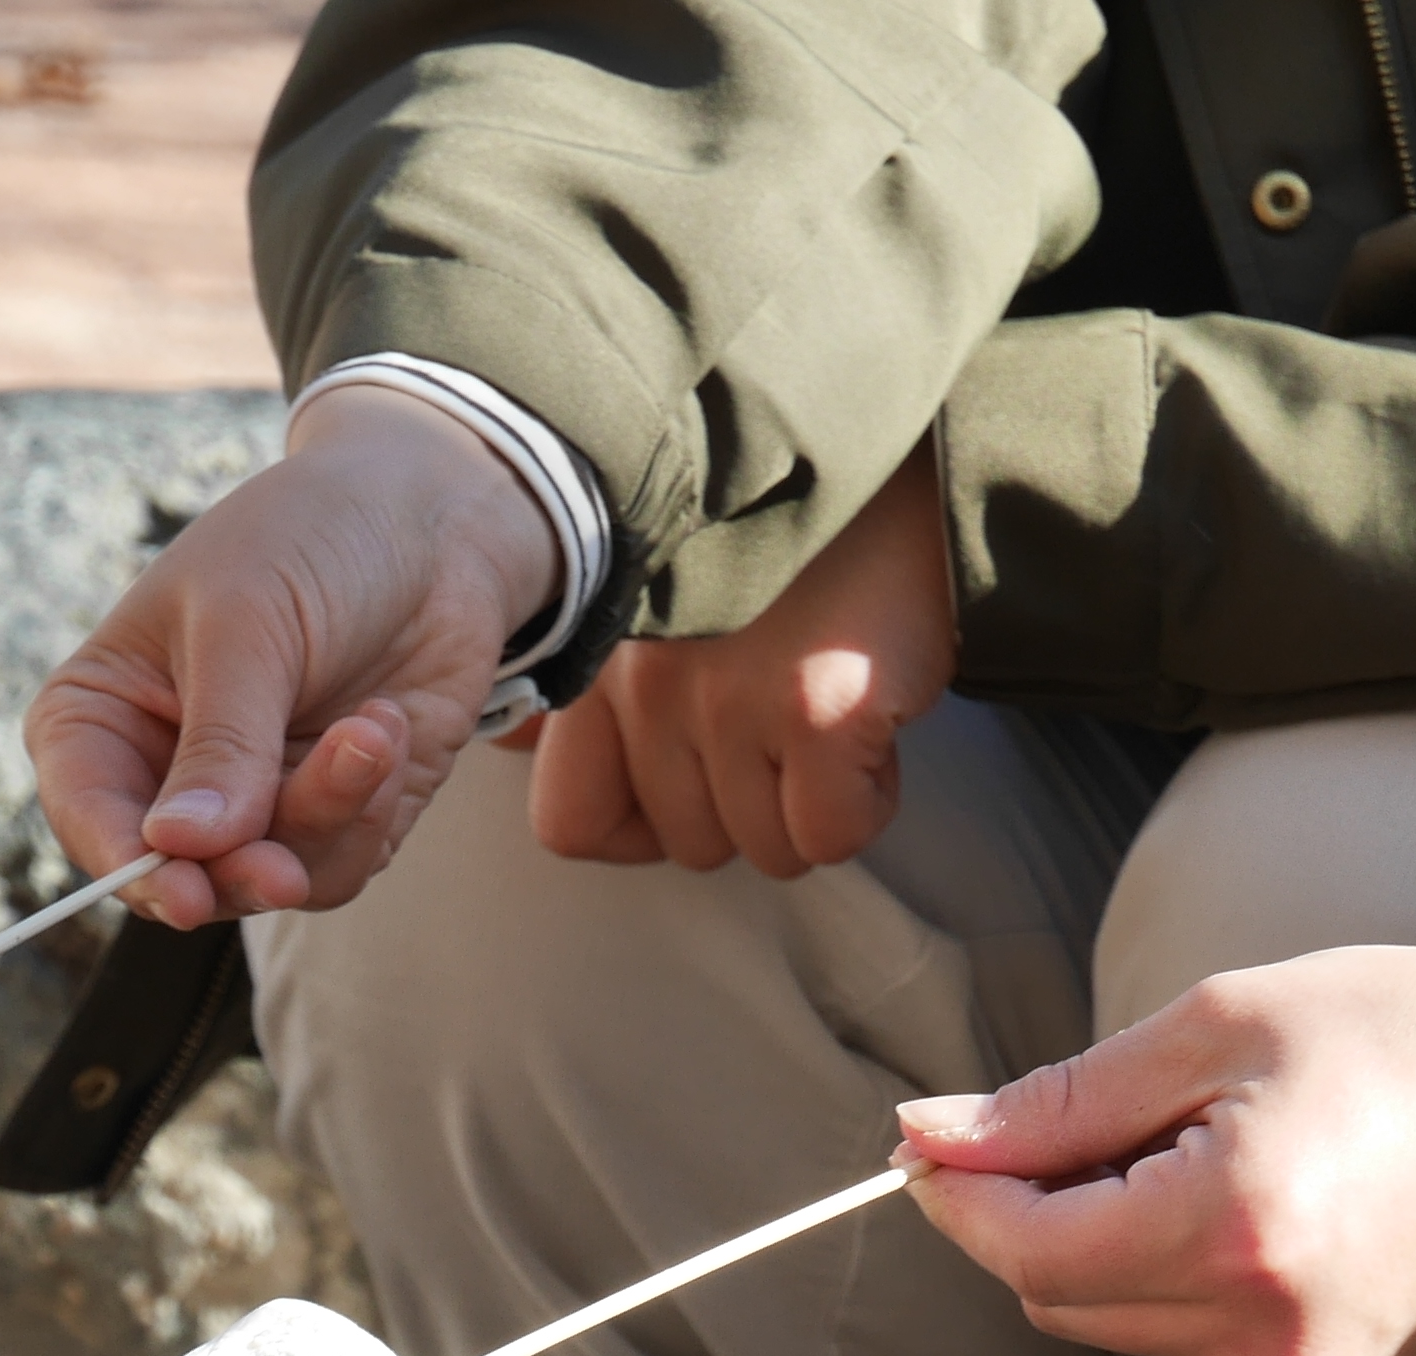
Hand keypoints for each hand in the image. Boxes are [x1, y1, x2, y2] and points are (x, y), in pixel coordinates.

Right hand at [27, 386, 557, 928]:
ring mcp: (251, 802)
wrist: (435, 517)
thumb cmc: (311, 537)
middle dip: (239, 870)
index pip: (87, 811)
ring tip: (373, 730)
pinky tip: (388, 727)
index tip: (183, 890)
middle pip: (176, 875)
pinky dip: (369, 810)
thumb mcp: (247, 623)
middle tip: (283, 870)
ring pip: (266, 879)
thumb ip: (220, 743)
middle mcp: (166, 771)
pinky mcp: (332, 816)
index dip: (127, 864)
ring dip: (326, 817)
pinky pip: (336, 866)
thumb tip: (181, 848)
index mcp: (105, 712)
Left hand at [522, 444, 951, 878]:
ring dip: (807, 807)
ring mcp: (730, 696)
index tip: (696, 781)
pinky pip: (829, 833)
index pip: (570, 823)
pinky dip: (862, 803)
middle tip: (786, 732)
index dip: (639, 826)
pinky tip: (873, 731)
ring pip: (760, 848)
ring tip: (831, 717)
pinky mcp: (820, 706)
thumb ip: (584, 677)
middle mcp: (647, 682)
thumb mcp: (656, 592)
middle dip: (744, 810)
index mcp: (600, 655)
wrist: (901, 446)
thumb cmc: (782, 535)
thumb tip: (515, 747)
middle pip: (683, 842)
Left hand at [898, 947, 1415, 1355]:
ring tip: (1224, 1155)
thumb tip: (926, 1138)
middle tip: (1112, 1117)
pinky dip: (1193, 1289)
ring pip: (1125, 1330)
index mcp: (1237, 1231)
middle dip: (1044, 1214)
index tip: (931, 1140)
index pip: (1025, 1251)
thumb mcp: (1224, 1025)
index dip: (961, 1196)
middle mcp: (1270, 1337)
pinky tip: (1276, 1216)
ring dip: (1122, 1251)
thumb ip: (1061, 1102)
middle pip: (1060, 1300)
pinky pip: (1201, 1355)